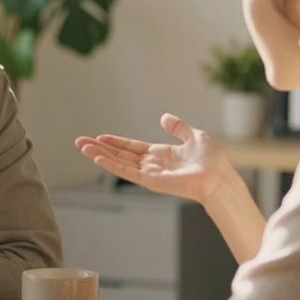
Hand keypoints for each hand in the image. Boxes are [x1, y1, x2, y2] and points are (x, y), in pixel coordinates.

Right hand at [75, 114, 236, 204]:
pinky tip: (98, 158)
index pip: (133, 148)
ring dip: (100, 155)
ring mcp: (150, 174)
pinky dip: (112, 165)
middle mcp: (153, 165)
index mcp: (162, 155)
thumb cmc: (212, 161)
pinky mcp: (151, 181)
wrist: (219, 177)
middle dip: (100, 148)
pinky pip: (127, 172)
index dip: (117, 142)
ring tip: (82, 147)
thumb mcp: (195, 136)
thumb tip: (164, 117)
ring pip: (119, 163)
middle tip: (80, 142)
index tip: (101, 137)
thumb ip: (178, 128)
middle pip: (121, 155)